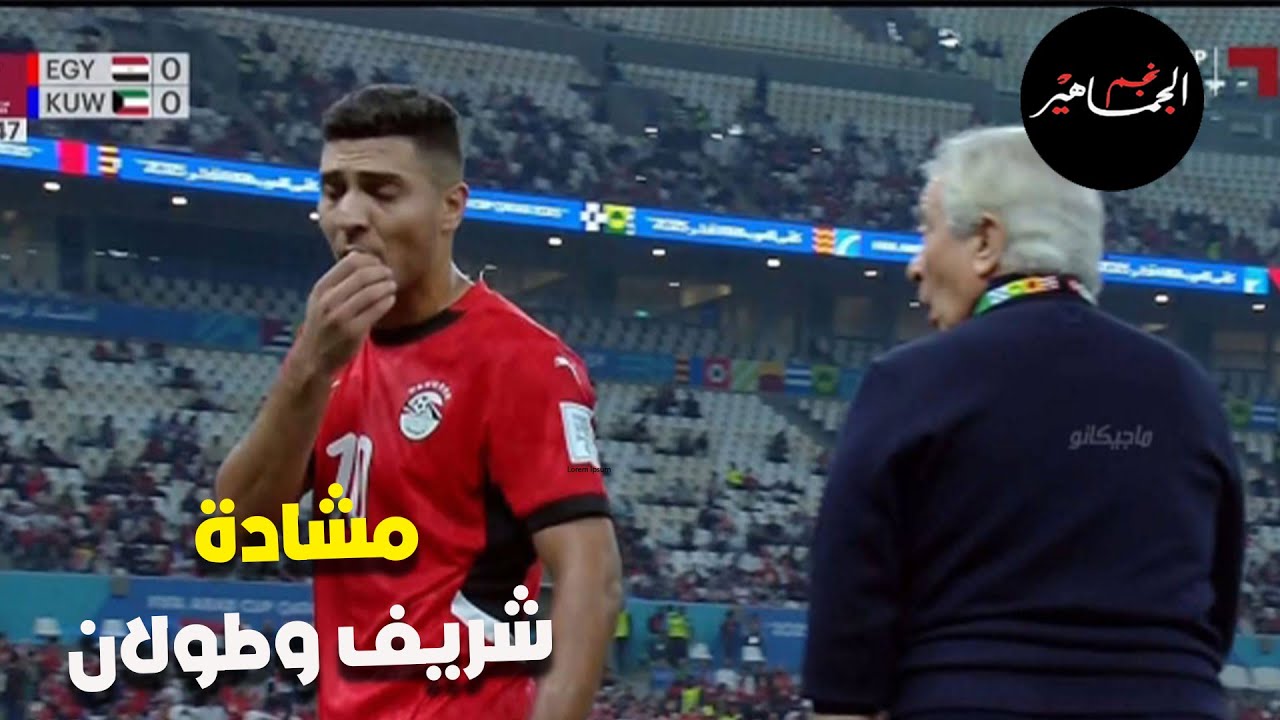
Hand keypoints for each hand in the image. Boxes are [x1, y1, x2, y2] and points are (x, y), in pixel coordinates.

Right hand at [293, 251, 395, 378]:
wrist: (313, 357)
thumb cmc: (322, 325)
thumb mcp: (321, 300)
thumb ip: (338, 280)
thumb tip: (359, 255)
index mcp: (321, 288)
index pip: (350, 263)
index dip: (370, 260)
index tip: (379, 264)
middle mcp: (328, 301)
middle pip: (363, 275)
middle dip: (381, 272)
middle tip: (390, 274)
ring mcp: (340, 317)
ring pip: (371, 292)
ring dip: (387, 286)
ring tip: (392, 286)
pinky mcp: (353, 332)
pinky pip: (376, 311)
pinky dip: (387, 302)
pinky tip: (390, 300)